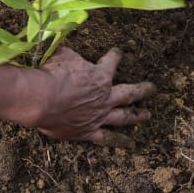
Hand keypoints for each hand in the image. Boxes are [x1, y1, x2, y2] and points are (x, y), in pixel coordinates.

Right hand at [31, 47, 151, 146]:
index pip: (111, 62)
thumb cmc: (51, 74)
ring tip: (147, 116)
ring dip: (137, 116)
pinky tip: (131, 144)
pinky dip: (119, 141)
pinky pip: (107, 138)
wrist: (41, 99)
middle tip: (152, 88)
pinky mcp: (88, 131)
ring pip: (124, 117)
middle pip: (129, 92)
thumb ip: (71, 53)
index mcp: (100, 76)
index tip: (117, 53)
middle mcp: (105, 97)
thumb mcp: (63, 55)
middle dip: (142, 90)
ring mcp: (99, 116)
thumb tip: (68, 48)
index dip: (115, 56)